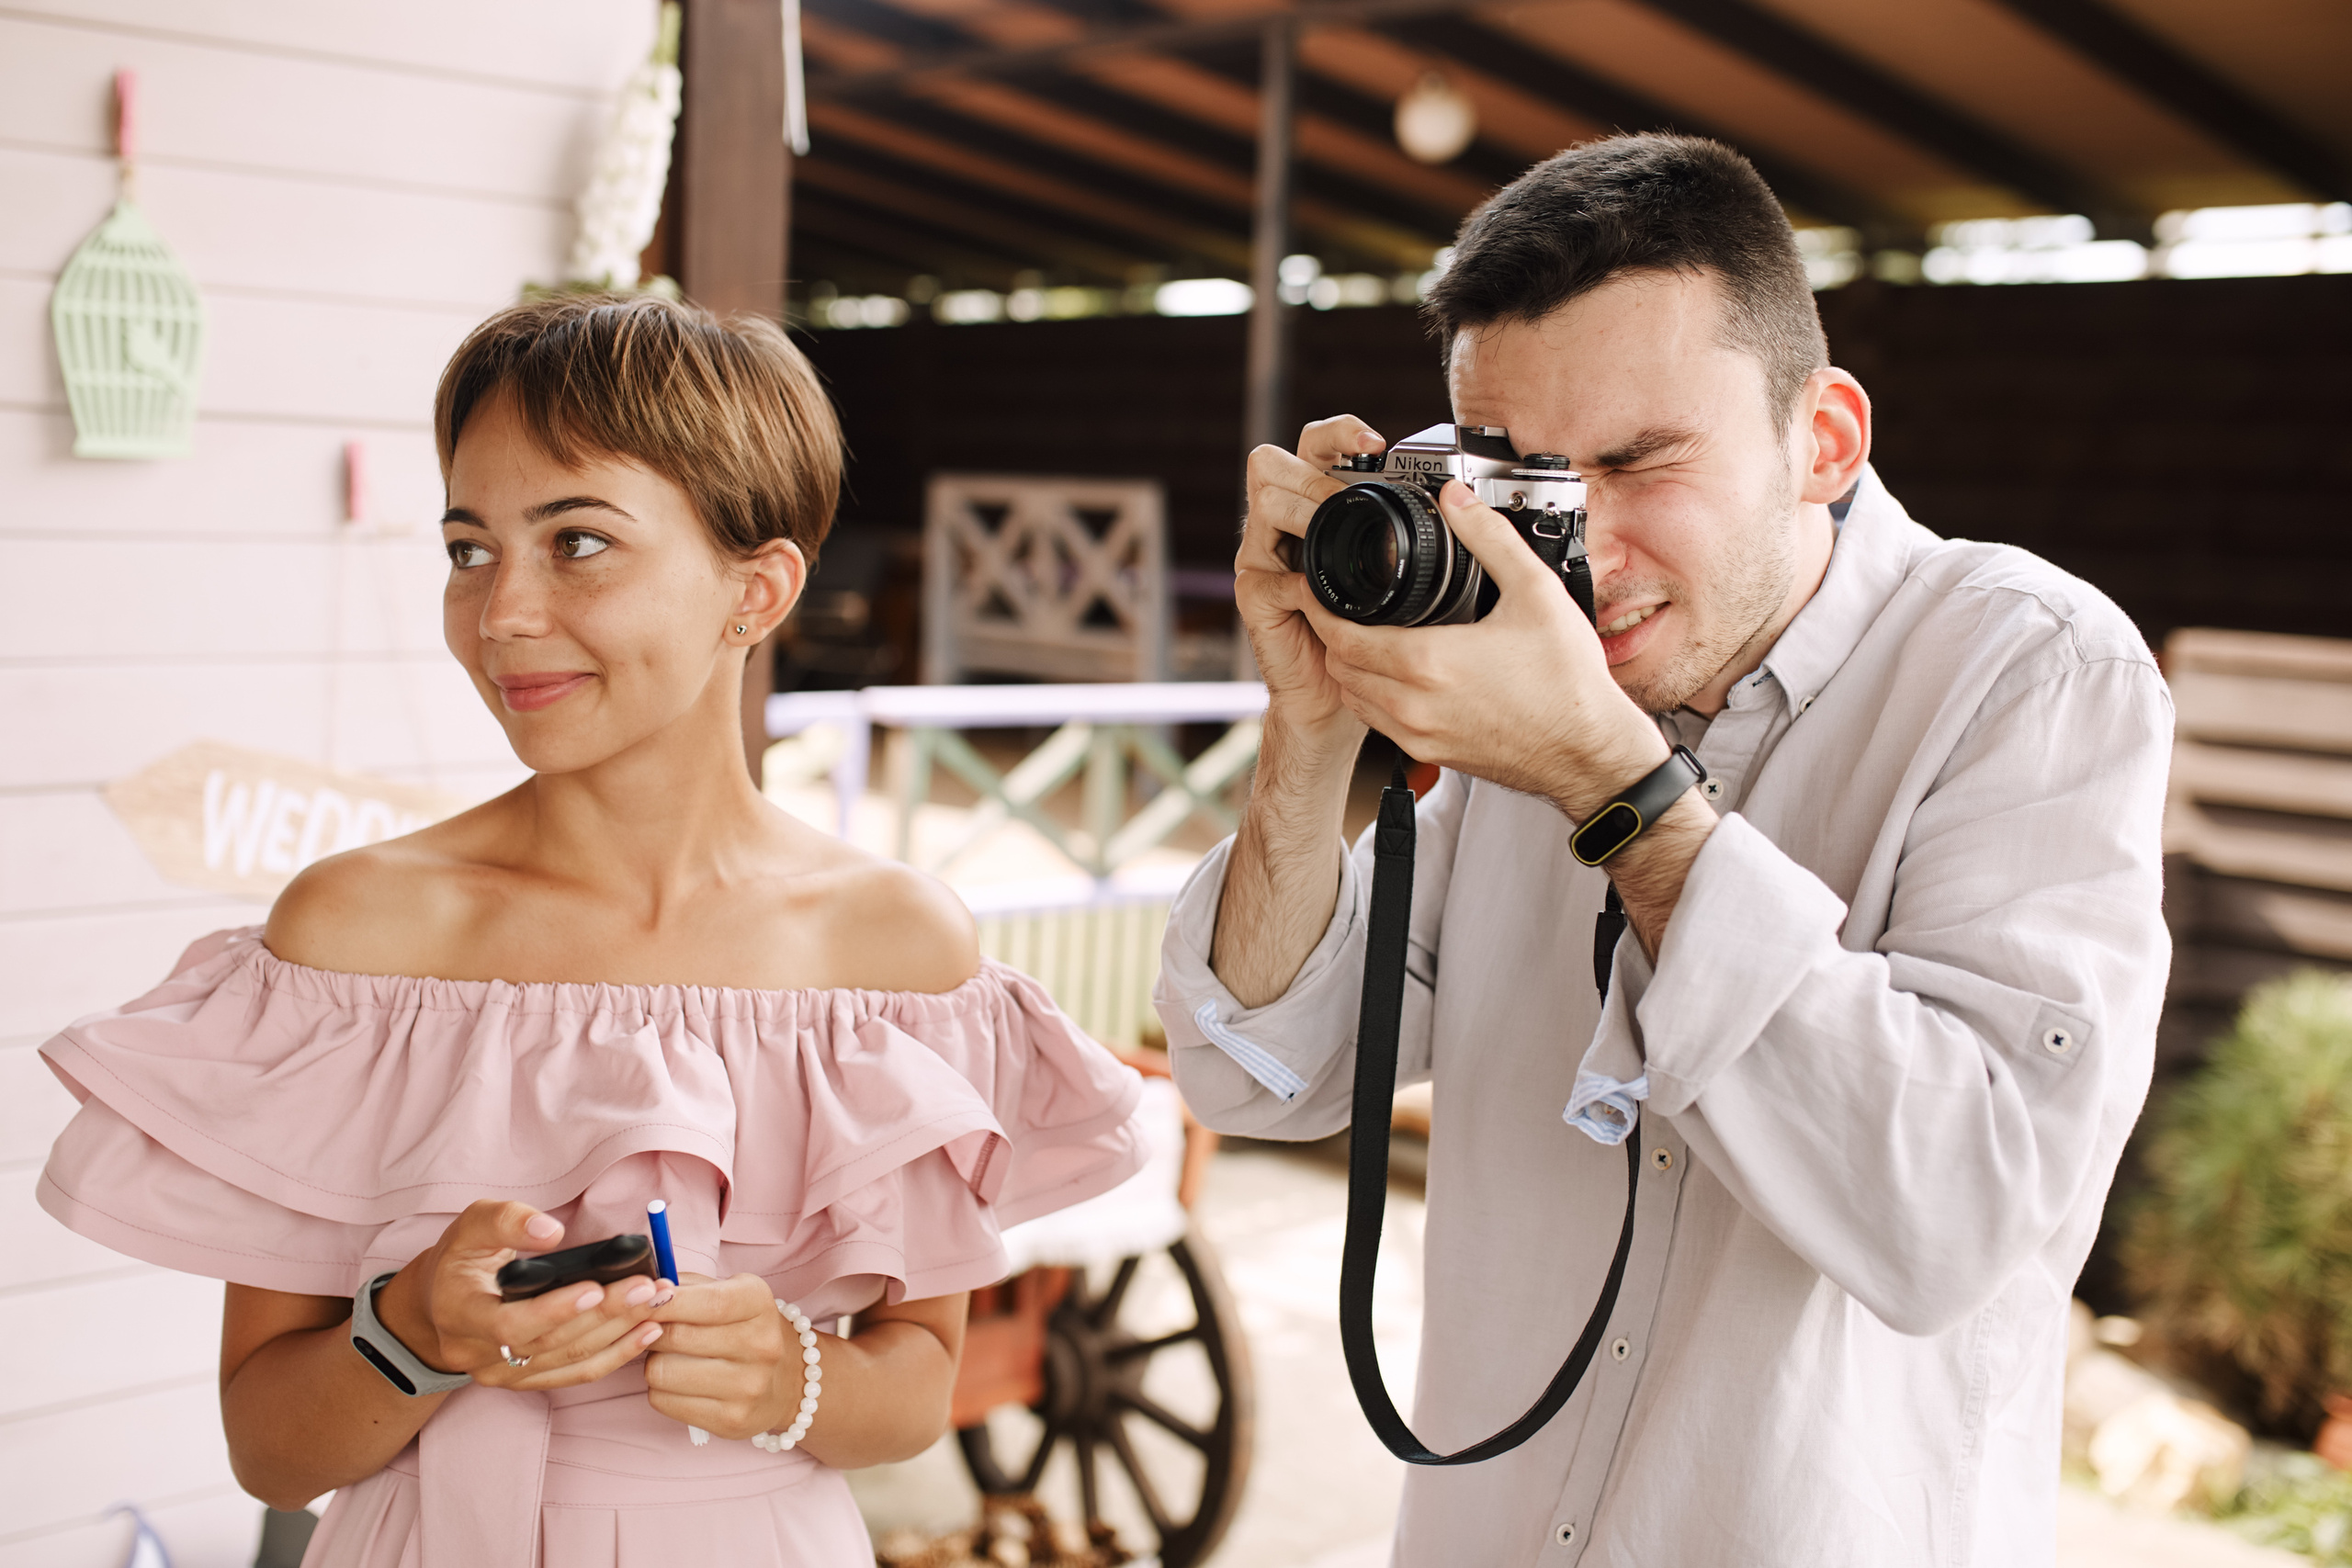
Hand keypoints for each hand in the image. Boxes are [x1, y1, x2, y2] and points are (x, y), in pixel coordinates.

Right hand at [374, 1201, 668, 1390]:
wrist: (439, 1302)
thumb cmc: (462, 1257)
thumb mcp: (472, 1225)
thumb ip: (508, 1221)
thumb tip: (551, 1232)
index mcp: (460, 1314)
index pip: (510, 1324)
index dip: (554, 1311)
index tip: (595, 1288)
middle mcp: (478, 1355)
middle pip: (551, 1343)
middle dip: (606, 1315)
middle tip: (650, 1288)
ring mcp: (502, 1375)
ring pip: (570, 1360)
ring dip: (621, 1333)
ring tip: (659, 1303)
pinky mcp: (525, 1381)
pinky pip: (576, 1373)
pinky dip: (616, 1354)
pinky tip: (648, 1331)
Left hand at [643, 1273, 806, 1439]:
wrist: (789, 1381)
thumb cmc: (744, 1327)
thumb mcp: (730, 1292)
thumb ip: (688, 1286)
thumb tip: (646, 1290)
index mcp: (759, 1303)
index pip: (707, 1301)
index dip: (665, 1301)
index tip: (642, 1299)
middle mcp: (760, 1345)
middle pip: (675, 1336)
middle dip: (650, 1330)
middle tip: (653, 1329)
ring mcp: (748, 1387)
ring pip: (661, 1371)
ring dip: (654, 1362)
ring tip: (671, 1358)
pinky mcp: (731, 1420)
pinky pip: (663, 1401)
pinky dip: (660, 1390)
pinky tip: (679, 1383)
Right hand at [1238, 416, 1381, 756]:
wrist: (1341, 698)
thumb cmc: (1374, 638)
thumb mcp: (1401, 576)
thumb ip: (1414, 537)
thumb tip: (1462, 501)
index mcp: (1318, 508)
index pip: (1314, 446)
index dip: (1339, 433)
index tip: (1376, 443)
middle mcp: (1282, 526)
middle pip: (1272, 463)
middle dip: (1313, 474)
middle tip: (1345, 499)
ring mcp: (1263, 558)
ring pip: (1263, 503)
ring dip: (1304, 515)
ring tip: (1337, 539)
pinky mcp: (1254, 597)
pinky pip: (1267, 574)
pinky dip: (1297, 582)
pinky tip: (1323, 596)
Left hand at [1300, 479, 1664, 816]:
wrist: (1589, 752)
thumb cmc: (1568, 681)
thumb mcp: (1536, 593)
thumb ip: (1489, 537)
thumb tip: (1456, 498)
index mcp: (1427, 662)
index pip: (1341, 636)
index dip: (1318, 608)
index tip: (1315, 587)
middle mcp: (1413, 704)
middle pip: (1339, 667)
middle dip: (1330, 634)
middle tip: (1336, 605)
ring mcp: (1419, 735)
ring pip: (1354, 698)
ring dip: (1348, 667)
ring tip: (1360, 636)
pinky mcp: (1431, 754)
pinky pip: (1378, 723)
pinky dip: (1372, 696)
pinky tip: (1393, 674)